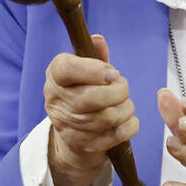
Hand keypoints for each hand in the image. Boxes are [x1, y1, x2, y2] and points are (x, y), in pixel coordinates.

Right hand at [44, 35, 137, 185]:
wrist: (72, 134)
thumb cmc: (83, 92)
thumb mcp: (86, 70)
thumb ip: (94, 55)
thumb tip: (98, 40)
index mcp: (55, 76)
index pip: (66, 69)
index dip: (93, 69)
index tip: (111, 72)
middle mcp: (57, 101)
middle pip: (90, 98)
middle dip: (118, 91)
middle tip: (122, 87)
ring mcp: (68, 126)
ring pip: (107, 117)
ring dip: (125, 108)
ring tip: (125, 103)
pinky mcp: (83, 145)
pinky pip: (116, 135)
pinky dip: (130, 125)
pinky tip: (128, 119)